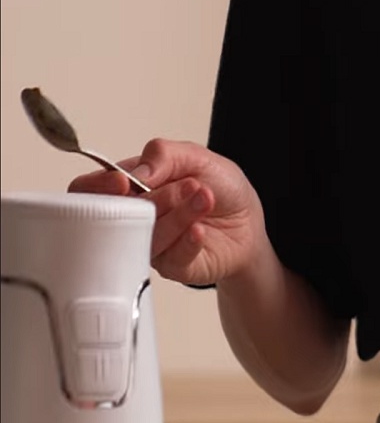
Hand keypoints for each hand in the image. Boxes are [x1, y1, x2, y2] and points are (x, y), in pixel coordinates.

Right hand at [68, 139, 265, 285]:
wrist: (249, 221)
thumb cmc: (219, 188)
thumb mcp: (196, 157)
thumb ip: (164, 156)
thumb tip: (136, 173)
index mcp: (129, 187)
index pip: (88, 190)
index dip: (97, 187)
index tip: (123, 181)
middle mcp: (134, 218)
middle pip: (121, 214)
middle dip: (158, 198)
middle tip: (190, 185)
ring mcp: (151, 243)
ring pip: (150, 234)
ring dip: (180, 214)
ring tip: (206, 198)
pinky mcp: (173, 266)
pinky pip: (172, 257)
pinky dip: (188, 241)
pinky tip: (200, 229)